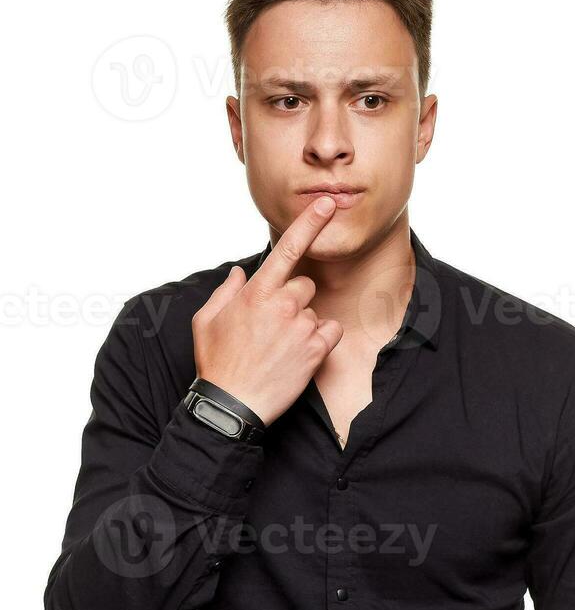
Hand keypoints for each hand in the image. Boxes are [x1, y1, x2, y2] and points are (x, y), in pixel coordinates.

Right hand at [191, 196, 345, 425]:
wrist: (232, 405)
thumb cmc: (217, 362)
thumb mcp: (207, 321)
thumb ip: (226, 291)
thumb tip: (240, 273)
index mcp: (255, 293)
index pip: (287, 249)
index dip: (309, 224)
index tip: (325, 204)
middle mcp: (282, 305)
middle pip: (304, 286)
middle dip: (294, 301)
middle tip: (273, 327)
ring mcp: (302, 327)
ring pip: (315, 311)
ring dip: (303, 324)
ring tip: (280, 347)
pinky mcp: (317, 350)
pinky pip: (331, 331)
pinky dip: (320, 340)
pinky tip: (298, 355)